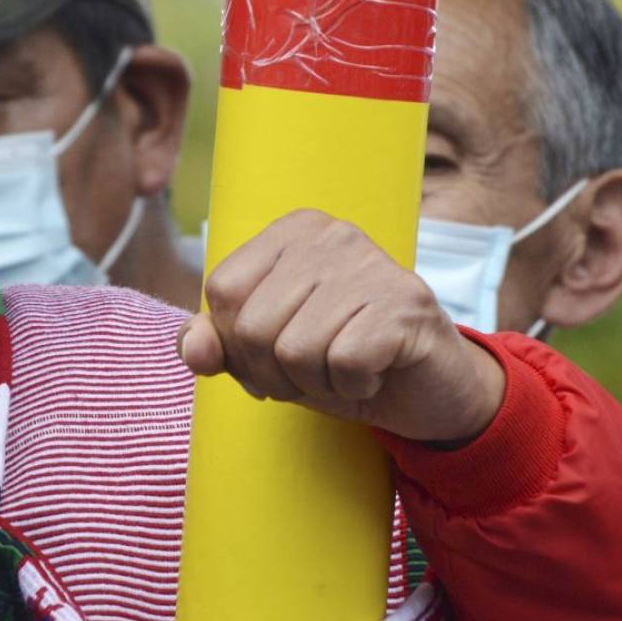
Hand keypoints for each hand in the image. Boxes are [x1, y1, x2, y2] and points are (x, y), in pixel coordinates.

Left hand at [179, 209, 505, 445]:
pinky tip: (375, 372)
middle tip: (316, 372)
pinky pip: (344, 364)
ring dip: (316, 384)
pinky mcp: (405, 303)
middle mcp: (332, 234)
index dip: (238, 344)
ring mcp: (372, 264)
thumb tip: (192, 347)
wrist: (429, 389)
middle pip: (255, 326)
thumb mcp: (270, 355)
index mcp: (293, 231)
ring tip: (346, 371)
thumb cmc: (343, 360)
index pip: (224, 291)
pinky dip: (352, 387)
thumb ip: (224, 344)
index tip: (276, 355)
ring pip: (295, 350)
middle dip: (275, 374)